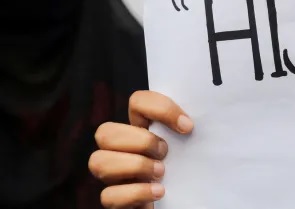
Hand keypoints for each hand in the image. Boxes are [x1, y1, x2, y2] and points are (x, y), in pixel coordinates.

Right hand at [88, 91, 193, 207]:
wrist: (184, 200)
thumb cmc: (185, 171)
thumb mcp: (188, 146)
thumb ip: (184, 130)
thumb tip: (189, 123)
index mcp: (140, 128)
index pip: (137, 101)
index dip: (160, 108)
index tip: (186, 126)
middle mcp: (121, 149)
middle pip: (105, 132)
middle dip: (140, 141)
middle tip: (165, 152)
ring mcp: (113, 175)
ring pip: (97, 161)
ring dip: (135, 165)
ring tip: (161, 172)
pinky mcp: (115, 200)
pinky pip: (108, 196)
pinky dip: (136, 193)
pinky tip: (158, 191)